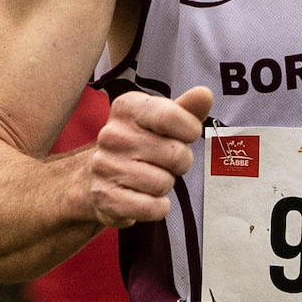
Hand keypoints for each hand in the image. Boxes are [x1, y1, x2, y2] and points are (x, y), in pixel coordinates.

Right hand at [86, 84, 213, 226]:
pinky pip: (152, 207)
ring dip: (166, 185)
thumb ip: (186, 108)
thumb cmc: (140, 144)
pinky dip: (157, 207)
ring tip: (151, 177)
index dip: (189, 130)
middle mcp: (112, 134)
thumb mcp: (161, 120)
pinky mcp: (105, 197)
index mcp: (127, 108)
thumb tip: (205, 94)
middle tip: (165, 162)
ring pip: (164, 183)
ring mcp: (105, 166)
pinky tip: (145, 197)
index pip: (169, 116)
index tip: (184, 135)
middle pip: (174, 154)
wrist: (96, 176)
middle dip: (180, 163)